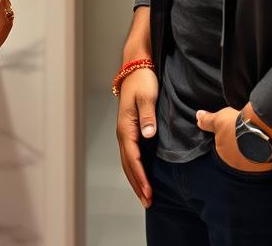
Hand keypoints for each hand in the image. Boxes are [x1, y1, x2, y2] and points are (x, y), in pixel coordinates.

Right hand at [116, 67, 158, 208]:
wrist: (136, 67)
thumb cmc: (143, 80)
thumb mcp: (147, 96)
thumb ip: (148, 116)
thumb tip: (148, 135)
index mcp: (126, 127)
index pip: (133, 158)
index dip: (140, 176)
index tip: (148, 192)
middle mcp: (123, 132)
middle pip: (128, 164)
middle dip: (137, 184)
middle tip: (148, 202)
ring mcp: (125, 132)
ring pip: (128, 162)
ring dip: (136, 179)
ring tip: (145, 197)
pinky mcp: (131, 130)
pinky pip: (132, 155)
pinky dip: (136, 169)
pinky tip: (143, 176)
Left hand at [196, 106, 271, 173]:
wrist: (262, 127)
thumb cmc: (237, 124)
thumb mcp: (218, 119)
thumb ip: (206, 120)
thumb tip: (197, 117)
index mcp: (223, 156)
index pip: (222, 149)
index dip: (225, 139)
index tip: (231, 132)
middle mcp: (237, 165)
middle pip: (236, 155)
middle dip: (238, 146)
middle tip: (242, 133)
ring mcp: (252, 167)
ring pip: (249, 158)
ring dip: (250, 150)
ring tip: (253, 137)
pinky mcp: (266, 166)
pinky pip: (262, 161)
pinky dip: (261, 153)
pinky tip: (263, 144)